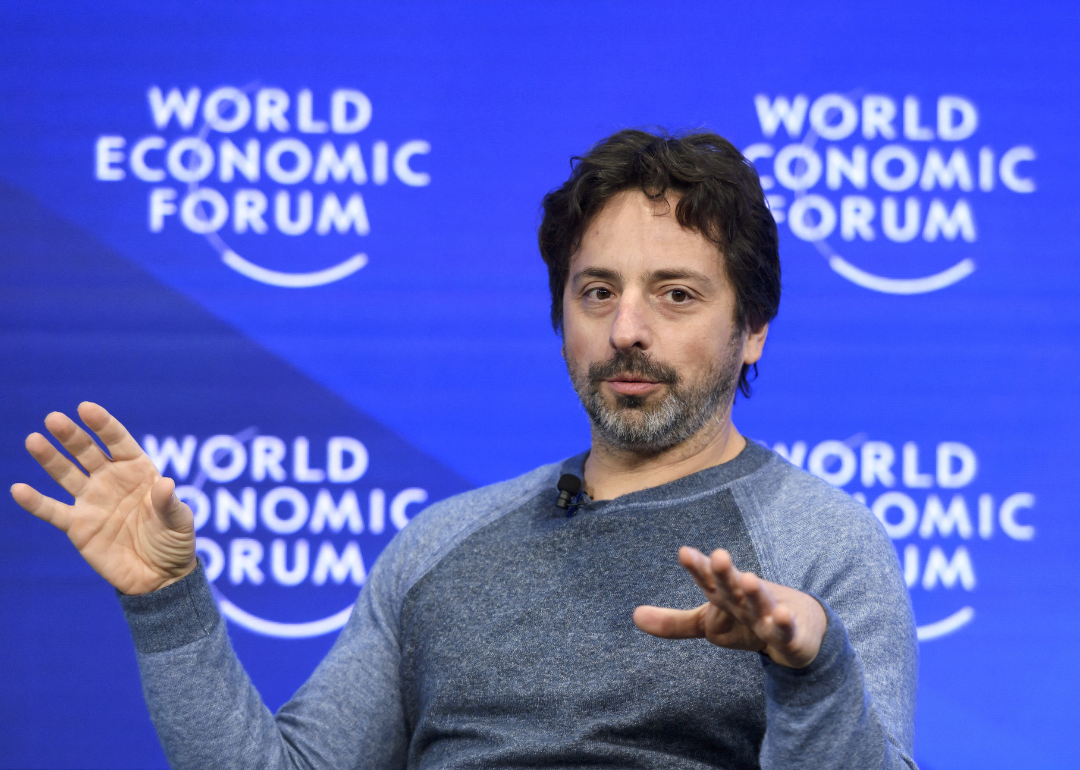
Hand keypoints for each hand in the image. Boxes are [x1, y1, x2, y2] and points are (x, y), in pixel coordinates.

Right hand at [10, 402, 196, 594]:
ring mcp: (92, 501)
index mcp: (139, 470)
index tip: (86, 409)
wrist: (160, 575)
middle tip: (54, 419)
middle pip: (88, 453)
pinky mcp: (78, 526)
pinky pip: (53, 511)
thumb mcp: (180, 522)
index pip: (118, 442)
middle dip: (72, 436)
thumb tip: (165, 484)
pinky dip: (36, 502)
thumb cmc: (174, 541)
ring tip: (33, 440)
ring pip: (67, 475)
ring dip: (50, 459)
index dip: (103, 425)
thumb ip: (169, 504)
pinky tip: (19, 489)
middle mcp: (111, 480)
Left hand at [633, 546, 826, 668]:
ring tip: (750, 579)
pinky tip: (781, 614)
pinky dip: (784, 623)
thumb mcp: (708, 623)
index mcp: (724, 595)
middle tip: (720, 555)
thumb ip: (673, 622)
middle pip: (733, 585)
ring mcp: (769, 614)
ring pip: (761, 602)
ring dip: (755, 592)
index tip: (684, 553)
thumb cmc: (746, 619)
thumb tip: (634, 616)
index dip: (697, 567)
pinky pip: (785, 630)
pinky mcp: (790, 635)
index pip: (707, 579)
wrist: (799, 628)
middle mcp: (745, 599)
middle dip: (726, 572)